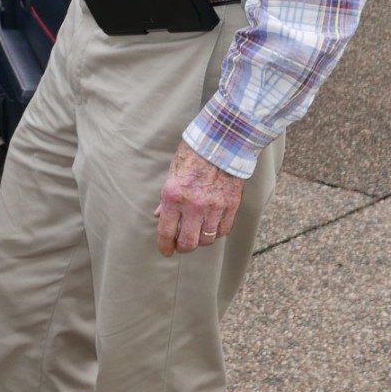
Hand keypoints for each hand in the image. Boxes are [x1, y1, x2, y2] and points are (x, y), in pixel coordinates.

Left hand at [156, 142, 243, 256]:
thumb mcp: (172, 174)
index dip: (165, 246)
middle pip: (188, 243)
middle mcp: (193, 204)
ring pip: (207, 239)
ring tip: (197, 232)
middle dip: (183, 247)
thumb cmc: (193, 155)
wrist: (222, 141)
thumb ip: (166, 199)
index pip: (166, 231)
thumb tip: (159, 215)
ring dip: (200, 239)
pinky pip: (223, 230)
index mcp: (173, 196)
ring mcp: (215, 206)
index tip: (166, 250)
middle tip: (181, 245)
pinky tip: (212, 226)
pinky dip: (216, 232)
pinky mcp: (231, 205)